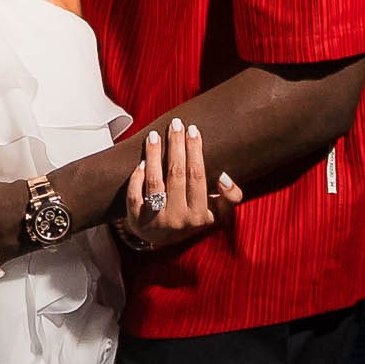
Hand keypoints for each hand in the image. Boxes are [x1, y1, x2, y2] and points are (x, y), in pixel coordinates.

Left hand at [114, 119, 240, 253]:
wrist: (161, 239)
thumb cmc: (192, 218)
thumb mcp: (216, 213)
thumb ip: (230, 198)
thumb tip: (224, 177)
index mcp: (200, 216)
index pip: (197, 177)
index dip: (195, 151)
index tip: (193, 130)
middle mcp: (178, 219)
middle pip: (176, 175)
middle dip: (176, 146)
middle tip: (176, 124)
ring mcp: (156, 221)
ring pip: (154, 182)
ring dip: (154, 155)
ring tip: (155, 135)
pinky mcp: (136, 221)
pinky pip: (135, 195)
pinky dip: (137, 177)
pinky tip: (142, 161)